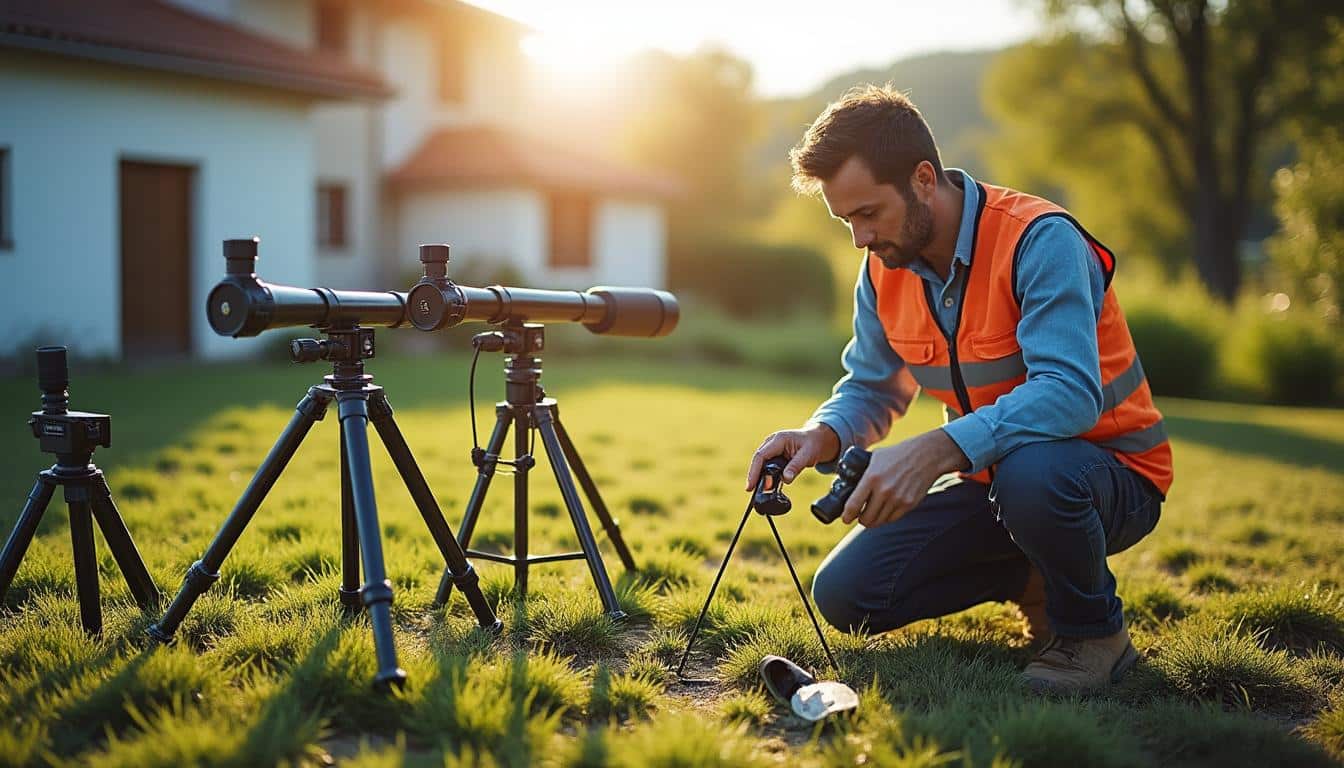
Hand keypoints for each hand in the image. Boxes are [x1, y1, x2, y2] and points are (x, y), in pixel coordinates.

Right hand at [745, 423, 839, 490]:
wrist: (817, 439)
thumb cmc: (813, 444)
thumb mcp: (808, 455)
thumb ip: (795, 466)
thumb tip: (785, 479)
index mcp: (778, 439)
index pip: (760, 456)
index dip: (753, 472)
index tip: (750, 486)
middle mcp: (771, 442)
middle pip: (758, 461)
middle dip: (755, 477)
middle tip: (755, 492)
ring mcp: (771, 448)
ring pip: (761, 464)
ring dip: (762, 477)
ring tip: (763, 490)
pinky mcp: (774, 455)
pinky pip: (767, 466)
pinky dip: (767, 476)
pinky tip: (769, 485)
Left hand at [842, 429, 968, 526]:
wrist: (927, 455)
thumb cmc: (899, 454)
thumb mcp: (876, 457)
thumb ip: (864, 471)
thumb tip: (850, 481)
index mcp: (872, 477)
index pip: (853, 505)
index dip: (847, 516)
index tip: (845, 518)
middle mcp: (884, 490)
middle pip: (866, 519)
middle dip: (860, 520)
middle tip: (859, 517)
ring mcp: (897, 499)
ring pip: (879, 521)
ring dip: (873, 520)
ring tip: (871, 515)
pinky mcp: (909, 504)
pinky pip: (893, 519)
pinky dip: (886, 518)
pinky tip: (884, 512)